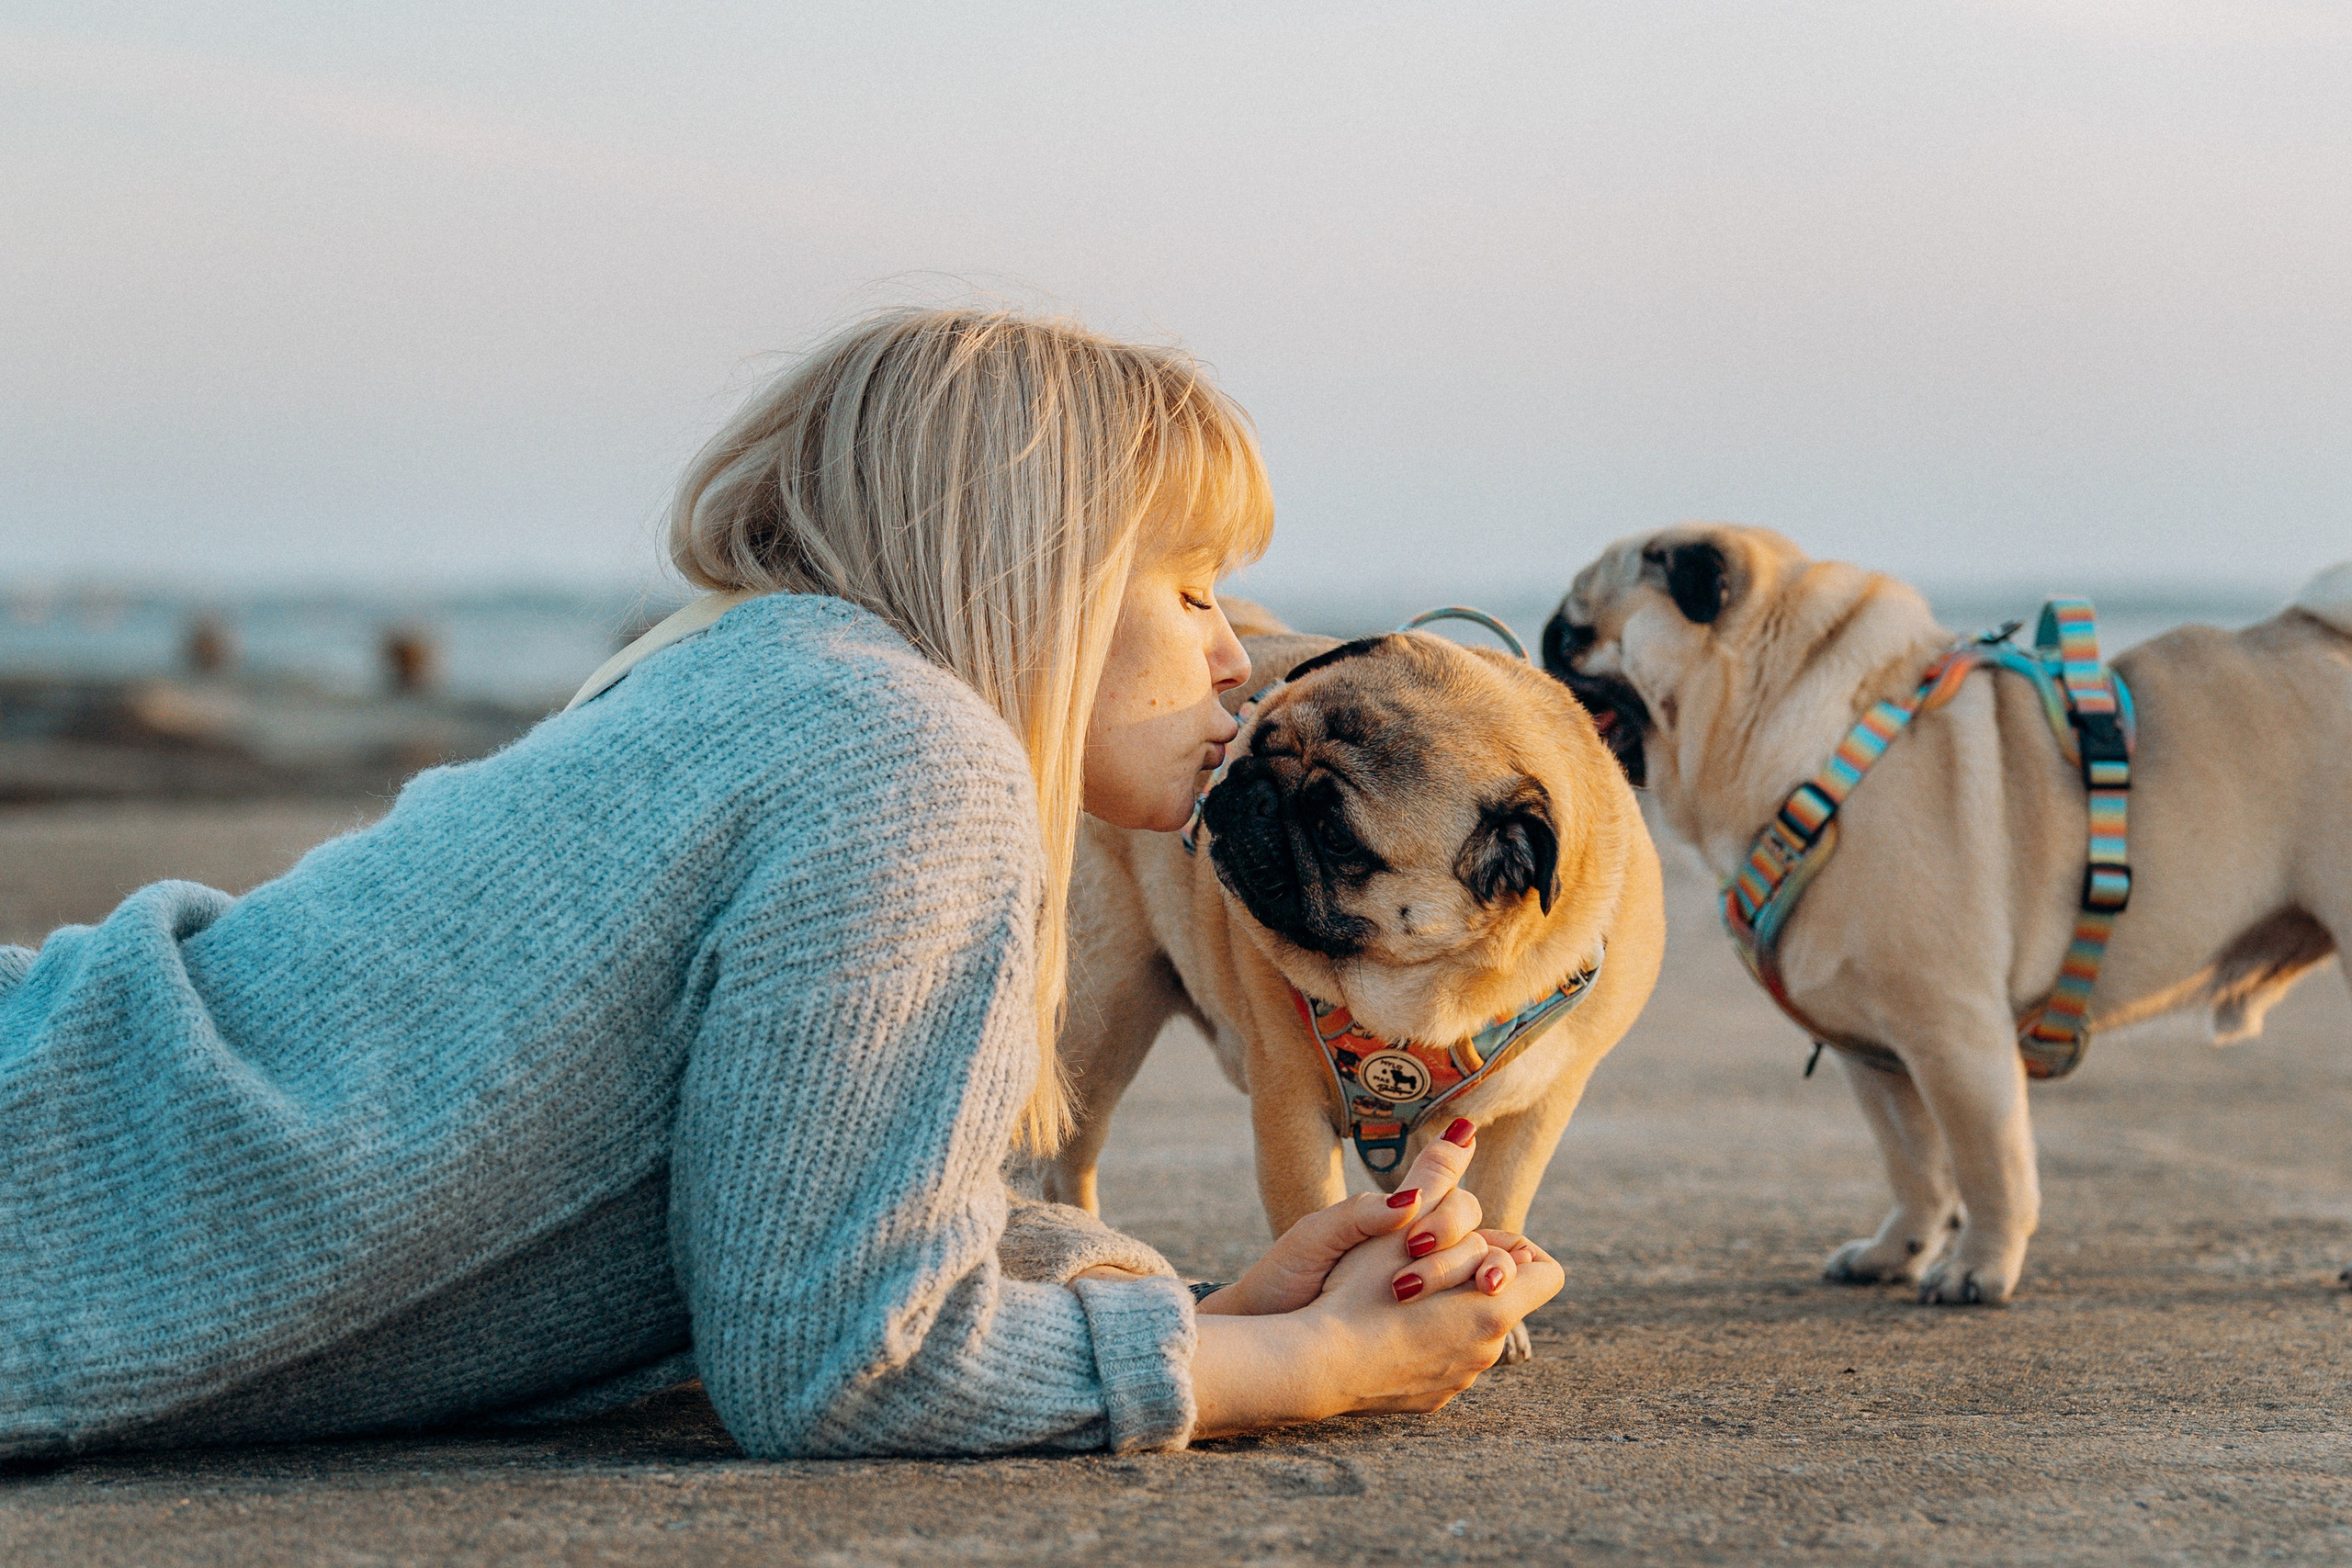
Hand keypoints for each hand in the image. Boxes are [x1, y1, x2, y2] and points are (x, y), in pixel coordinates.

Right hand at [1185, 1119, 1566, 1437]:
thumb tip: (1465, 1128)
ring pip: (1473, 1330)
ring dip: (1448, 1304)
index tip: (1475, 1238)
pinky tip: (1384, 1326)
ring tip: (1398, 1286)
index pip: (1546, 1271)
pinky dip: (1424, 1340)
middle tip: (1422, 1256)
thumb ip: (1436, 1178)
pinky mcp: (1429, 1399)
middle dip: (1473, 1271)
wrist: (1307, 1368)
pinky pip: (1443, 1361)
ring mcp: (1458, 1379)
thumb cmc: (1352, 1291)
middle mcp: (1486, 1350)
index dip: (1516, 1247)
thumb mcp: (1398, 1226)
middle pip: (1506, 1297)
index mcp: (1494, 1306)